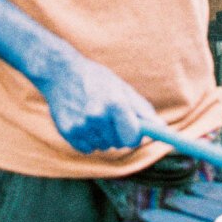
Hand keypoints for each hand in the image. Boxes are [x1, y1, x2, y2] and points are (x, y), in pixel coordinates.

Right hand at [39, 49, 157, 152]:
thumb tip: (161, 127)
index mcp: (115, 104)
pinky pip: (87, 148)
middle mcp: (97, 116)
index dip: (136, 136)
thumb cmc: (97, 79)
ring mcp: (81, 126)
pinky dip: (88, 140)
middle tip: (110, 116)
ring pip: (103, 146)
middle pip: (119, 143)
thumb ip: (142, 109)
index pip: (133, 137)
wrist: (60, 72)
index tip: (135, 132)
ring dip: (103, 136)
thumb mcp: (122, 88)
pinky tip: (82, 121)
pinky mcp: (68, 132)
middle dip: (119, 134)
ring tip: (94, 115)